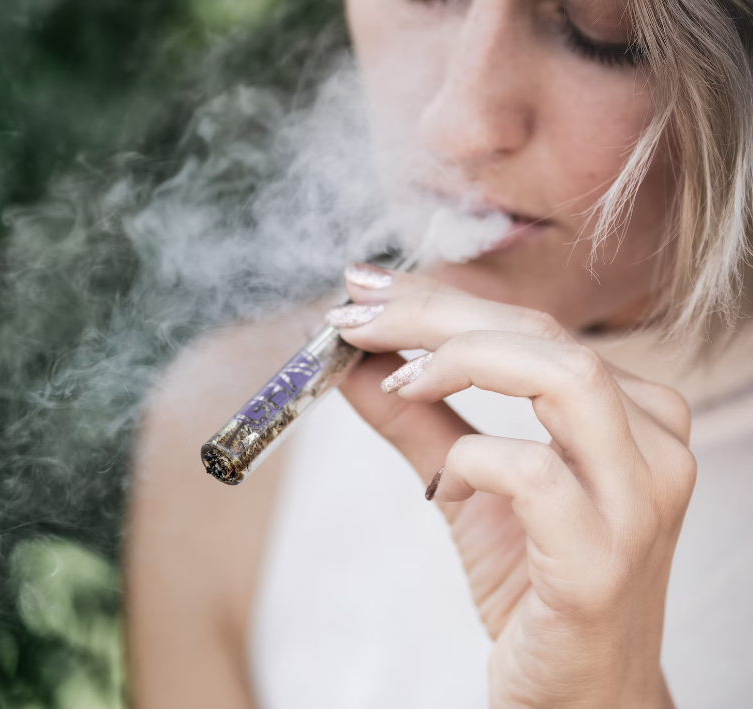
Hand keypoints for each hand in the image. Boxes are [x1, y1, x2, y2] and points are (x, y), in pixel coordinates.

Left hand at [328, 267, 692, 708]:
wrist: (581, 698)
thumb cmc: (535, 587)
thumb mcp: (464, 486)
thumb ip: (418, 420)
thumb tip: (353, 361)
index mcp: (629, 416)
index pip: (532, 326)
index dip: (440, 299)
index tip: (364, 289)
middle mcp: (652, 445)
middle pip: (541, 336)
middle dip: (434, 313)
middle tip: (354, 317)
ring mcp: (637, 501)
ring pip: (564, 377)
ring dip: (461, 362)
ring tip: (399, 379)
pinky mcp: (602, 560)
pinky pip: (533, 475)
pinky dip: (474, 464)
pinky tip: (450, 486)